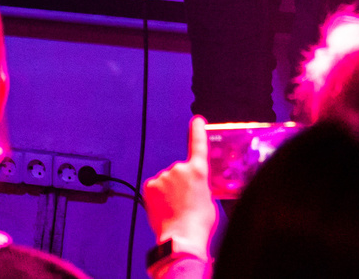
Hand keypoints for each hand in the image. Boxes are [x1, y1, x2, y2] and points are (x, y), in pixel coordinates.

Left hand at [142, 118, 217, 255]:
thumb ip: (201, 187)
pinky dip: (157, 196)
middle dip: (180, 184)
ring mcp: (163, 176)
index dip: (197, 132)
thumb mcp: (209, 201)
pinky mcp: (150, 185)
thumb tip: (194, 188)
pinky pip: (154, 188)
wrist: (182, 238)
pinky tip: (163, 209)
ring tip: (174, 210)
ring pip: (166, 181)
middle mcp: (179, 168)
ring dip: (168, 191)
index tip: (197, 121)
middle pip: (179, 172)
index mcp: (198, 171)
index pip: (198, 145)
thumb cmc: (200, 224)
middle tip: (185, 203)